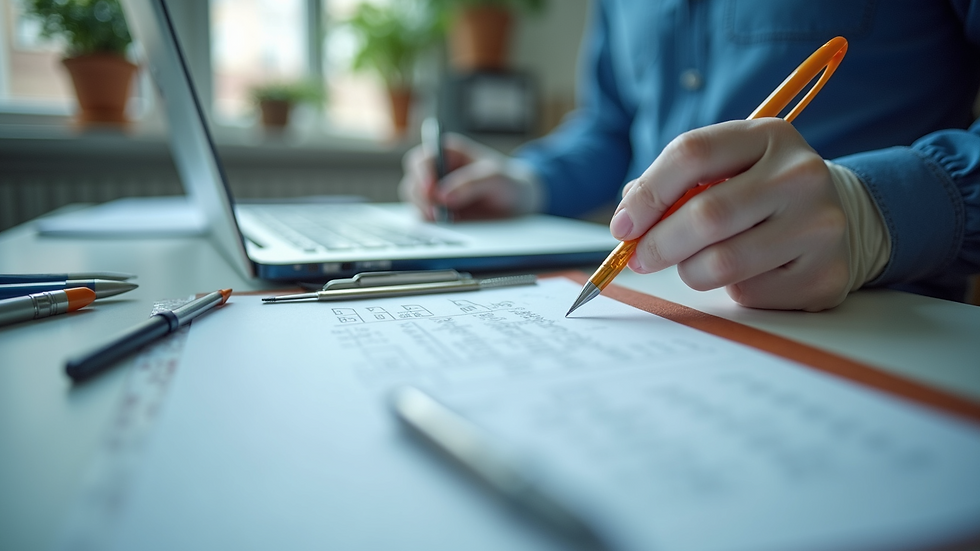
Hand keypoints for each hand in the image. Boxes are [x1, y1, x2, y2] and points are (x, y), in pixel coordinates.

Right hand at [399, 133, 541, 220]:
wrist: (520, 203)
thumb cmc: (508, 181)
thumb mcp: (495, 177)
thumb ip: (470, 183)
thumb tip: (443, 196)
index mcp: (447, 154)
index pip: (422, 160)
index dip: (421, 174)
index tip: (430, 189)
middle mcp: (437, 174)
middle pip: (413, 184)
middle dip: (421, 199)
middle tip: (437, 213)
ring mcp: (437, 196)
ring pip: (416, 205)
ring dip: (425, 214)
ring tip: (446, 221)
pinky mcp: (441, 215)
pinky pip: (428, 221)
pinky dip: (432, 226)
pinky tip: (448, 227)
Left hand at [610, 119, 850, 310]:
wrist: (837, 218)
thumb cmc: (761, 193)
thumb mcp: (725, 169)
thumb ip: (675, 184)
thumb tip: (628, 219)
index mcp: (769, 136)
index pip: (692, 154)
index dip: (648, 194)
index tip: (624, 225)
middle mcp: (801, 175)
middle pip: (706, 215)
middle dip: (659, 243)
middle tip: (640, 258)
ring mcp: (820, 226)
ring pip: (722, 262)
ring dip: (690, 271)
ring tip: (694, 265)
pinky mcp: (825, 275)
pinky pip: (749, 293)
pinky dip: (730, 290)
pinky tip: (746, 274)